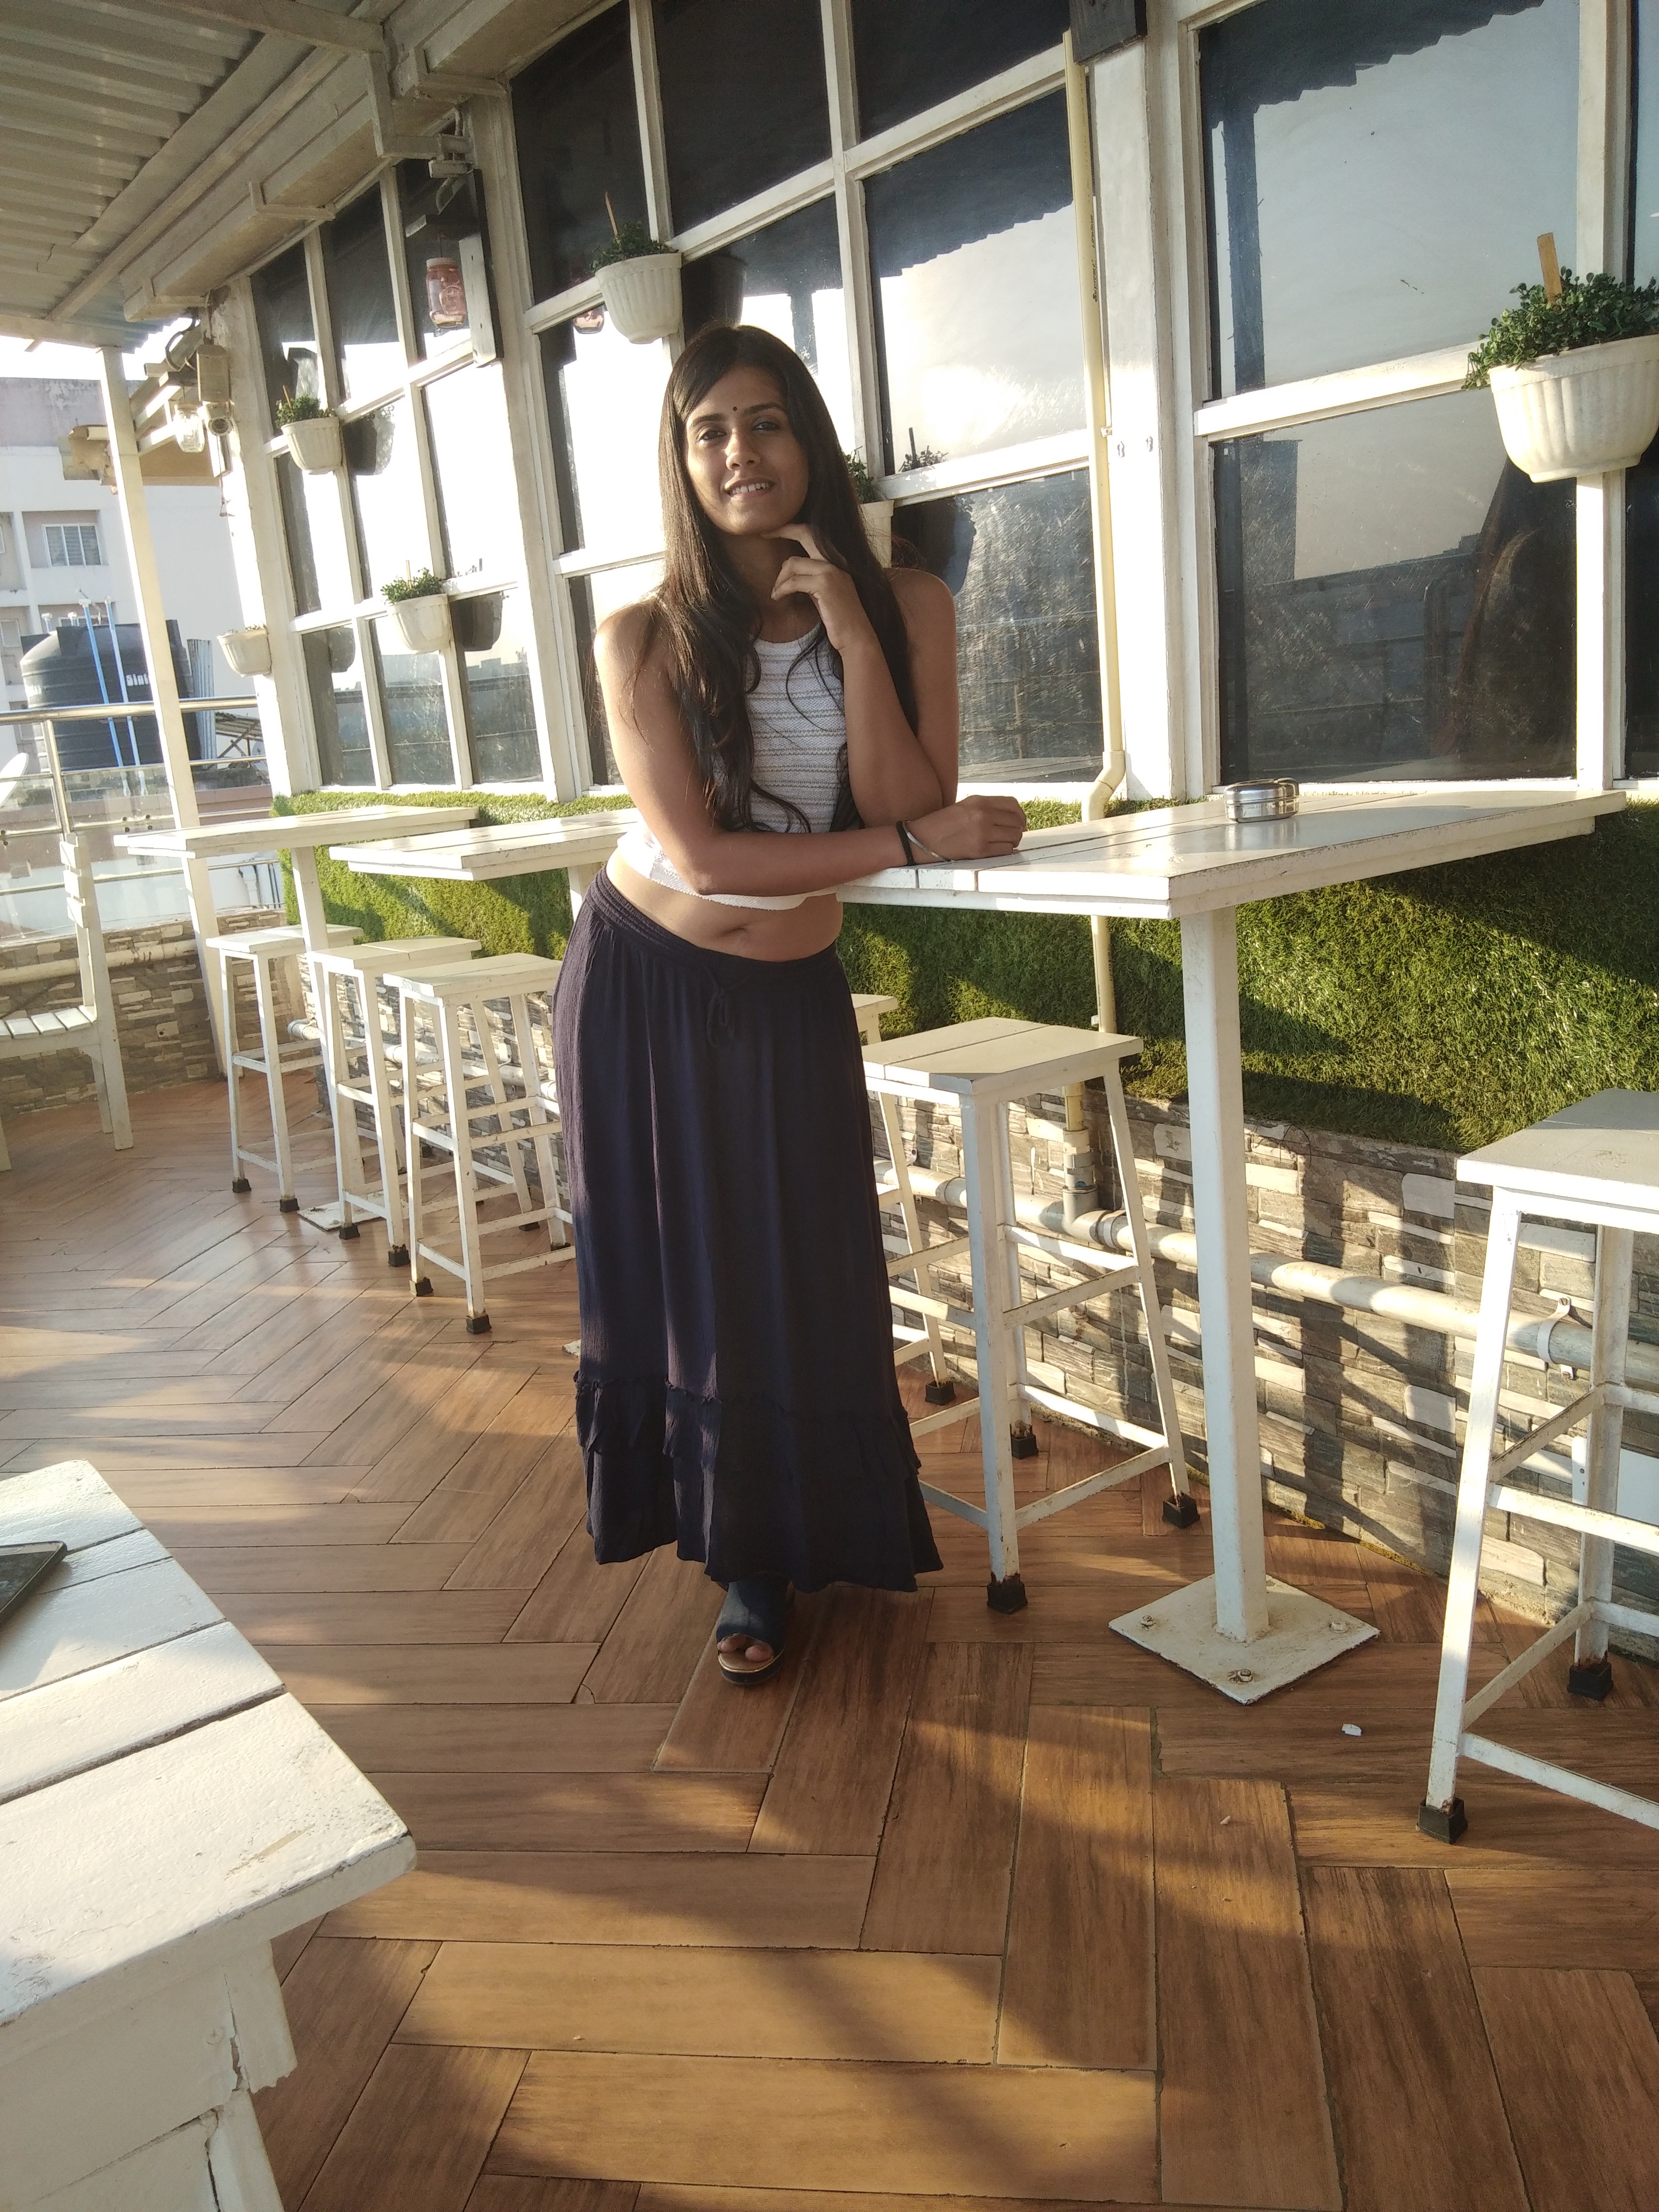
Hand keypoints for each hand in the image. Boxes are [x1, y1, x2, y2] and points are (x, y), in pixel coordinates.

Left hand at [767, 523, 873, 655]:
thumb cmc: (839, 619)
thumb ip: (812, 577)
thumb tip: (790, 570)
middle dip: (782, 530)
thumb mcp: (824, 592)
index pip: (813, 534)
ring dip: (779, 579)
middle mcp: (836, 561)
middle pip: (806, 533)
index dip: (792, 527)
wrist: (856, 636)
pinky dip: (782, 589)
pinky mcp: (825, 586)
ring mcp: (831, 572)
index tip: (773, 530)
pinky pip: (794, 581)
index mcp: (836, 561)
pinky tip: (778, 598)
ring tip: (776, 593)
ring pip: (793, 563)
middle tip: (763, 534)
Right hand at [908, 795, 1026, 860]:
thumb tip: (1012, 819)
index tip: (1020, 823)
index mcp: (979, 801)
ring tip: (1002, 844)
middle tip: (1011, 836)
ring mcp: (982, 832)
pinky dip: (1005, 851)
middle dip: (1017, 830)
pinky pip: (1005, 850)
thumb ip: (987, 809)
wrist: (923, 839)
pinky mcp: (979, 850)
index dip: (1021, 815)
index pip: (1013, 804)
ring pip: (1014, 837)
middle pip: (1016, 822)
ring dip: (1012, 842)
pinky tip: (996, 850)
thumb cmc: (943, 824)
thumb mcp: (965, 806)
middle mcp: (983, 814)